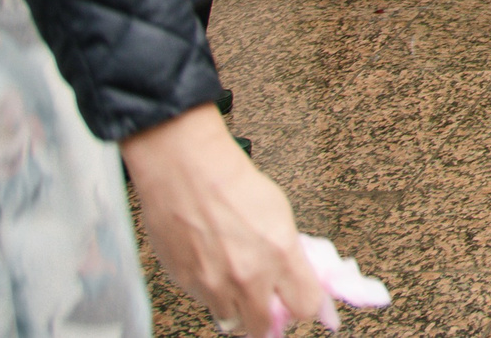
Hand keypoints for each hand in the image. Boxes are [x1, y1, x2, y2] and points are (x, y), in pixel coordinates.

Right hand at [122, 106, 327, 337]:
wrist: (187, 169)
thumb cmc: (234, 181)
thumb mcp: (280, 213)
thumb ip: (289, 253)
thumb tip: (296, 277)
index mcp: (280, 255)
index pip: (305, 305)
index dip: (305, 303)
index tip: (300, 298)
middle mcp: (247, 276)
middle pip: (262, 327)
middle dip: (266, 316)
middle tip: (265, 300)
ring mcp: (213, 283)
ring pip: (230, 319)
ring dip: (236, 307)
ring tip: (236, 280)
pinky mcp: (185, 282)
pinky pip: (203, 301)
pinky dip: (210, 292)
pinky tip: (212, 265)